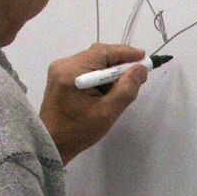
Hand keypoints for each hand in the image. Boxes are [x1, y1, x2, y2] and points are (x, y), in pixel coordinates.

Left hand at [40, 43, 148, 163]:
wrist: (52, 144)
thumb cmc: (79, 130)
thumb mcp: (107, 112)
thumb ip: (127, 88)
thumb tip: (140, 69)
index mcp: (72, 71)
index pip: (103, 52)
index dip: (125, 53)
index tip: (144, 59)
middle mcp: (64, 64)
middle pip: (97, 54)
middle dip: (119, 63)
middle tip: (137, 75)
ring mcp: (60, 70)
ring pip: (92, 61)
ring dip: (110, 71)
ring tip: (122, 87)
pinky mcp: (60, 77)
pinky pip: (85, 69)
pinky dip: (100, 76)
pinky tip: (107, 90)